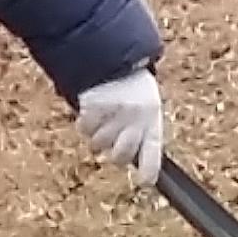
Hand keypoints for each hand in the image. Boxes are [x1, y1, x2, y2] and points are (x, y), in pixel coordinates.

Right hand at [73, 69, 167, 189]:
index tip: (144, 181)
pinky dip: (84, 123)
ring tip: (103, 118)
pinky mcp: (94, 108)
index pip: (153, 151)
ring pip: (99, 144)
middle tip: (113, 143)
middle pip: (120, 156)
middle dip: (115, 154)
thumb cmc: (131, 82)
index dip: (149, 170)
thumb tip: (133, 158)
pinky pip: (84, 129)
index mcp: (152, 116)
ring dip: (97, 136)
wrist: (111, 54)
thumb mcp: (147, 102)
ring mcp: (113, 115)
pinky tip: (91, 110)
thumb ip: (142, 128)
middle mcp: (134, 118)